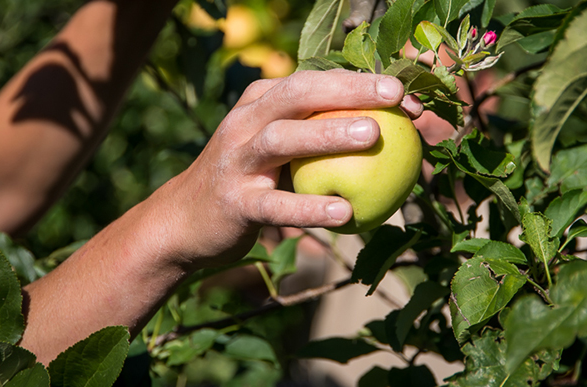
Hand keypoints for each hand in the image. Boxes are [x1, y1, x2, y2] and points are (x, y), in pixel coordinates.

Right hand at [144, 69, 422, 269]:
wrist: (183, 222)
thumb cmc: (247, 182)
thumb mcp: (272, 148)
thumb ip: (313, 133)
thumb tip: (386, 133)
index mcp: (258, 103)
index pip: (312, 81)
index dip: (359, 82)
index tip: (403, 93)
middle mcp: (244, 123)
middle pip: (297, 95)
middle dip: (347, 89)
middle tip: (394, 96)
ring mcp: (236, 161)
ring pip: (281, 139)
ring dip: (327, 135)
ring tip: (372, 136)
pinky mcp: (234, 202)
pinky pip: (276, 204)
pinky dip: (309, 206)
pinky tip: (344, 213)